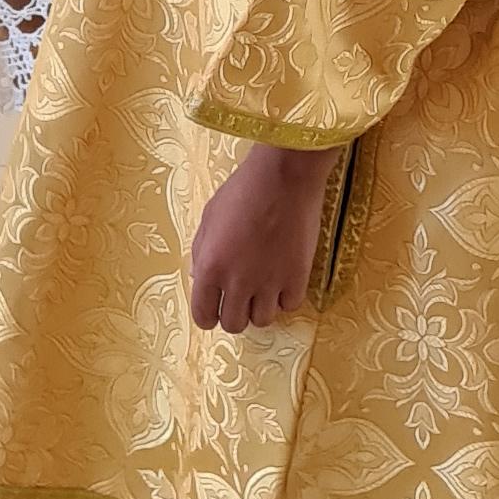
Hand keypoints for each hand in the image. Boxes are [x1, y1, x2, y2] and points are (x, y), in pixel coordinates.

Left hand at [190, 144, 335, 332]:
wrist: (284, 175)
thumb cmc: (243, 189)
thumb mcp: (209, 217)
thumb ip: (201, 253)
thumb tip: (200, 279)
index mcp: (210, 267)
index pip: (203, 316)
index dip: (208, 315)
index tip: (215, 308)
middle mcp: (238, 281)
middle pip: (233, 324)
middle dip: (234, 313)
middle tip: (240, 296)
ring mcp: (270, 282)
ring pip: (262, 321)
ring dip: (260, 307)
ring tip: (263, 287)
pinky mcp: (298, 277)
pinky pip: (289, 306)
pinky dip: (285, 297)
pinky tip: (283, 279)